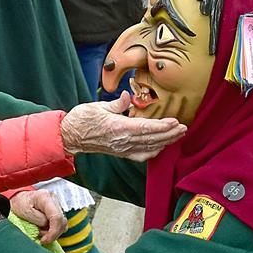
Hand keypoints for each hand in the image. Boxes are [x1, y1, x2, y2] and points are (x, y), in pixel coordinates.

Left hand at [11, 189, 66, 244]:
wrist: (19, 198)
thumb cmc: (20, 204)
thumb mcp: (26, 213)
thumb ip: (40, 220)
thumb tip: (48, 227)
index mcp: (45, 197)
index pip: (56, 217)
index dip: (53, 232)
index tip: (44, 240)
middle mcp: (54, 199)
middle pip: (62, 221)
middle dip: (53, 233)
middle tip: (41, 238)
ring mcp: (56, 204)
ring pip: (62, 223)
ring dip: (53, 232)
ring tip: (41, 232)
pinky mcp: (56, 209)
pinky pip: (59, 222)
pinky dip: (53, 229)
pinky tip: (44, 229)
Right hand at [60, 93, 186, 160]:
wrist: (69, 136)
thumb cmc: (81, 120)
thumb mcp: (99, 106)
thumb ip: (117, 104)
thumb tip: (126, 97)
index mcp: (118, 128)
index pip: (146, 128)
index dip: (162, 126)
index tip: (175, 122)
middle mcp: (122, 141)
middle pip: (152, 139)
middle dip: (170, 134)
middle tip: (183, 128)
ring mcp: (122, 149)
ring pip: (149, 147)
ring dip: (166, 142)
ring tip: (178, 135)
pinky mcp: (120, 152)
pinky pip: (140, 155)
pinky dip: (153, 152)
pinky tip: (161, 147)